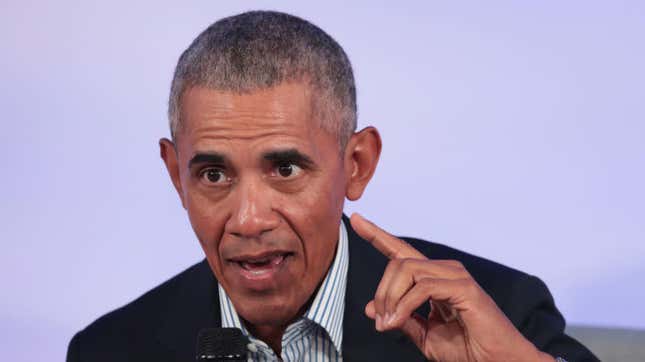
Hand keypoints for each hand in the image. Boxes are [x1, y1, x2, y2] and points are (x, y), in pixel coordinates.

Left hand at [350, 213, 554, 361]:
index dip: (377, 235)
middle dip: (381, 292)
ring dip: (390, 299)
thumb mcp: (424, 335)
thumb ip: (400, 318)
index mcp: (433, 278)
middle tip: (380, 322)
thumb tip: (370, 307)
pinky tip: (398, 321)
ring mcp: (456, 275)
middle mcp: (444, 270)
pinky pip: (422, 288)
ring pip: (407, 270)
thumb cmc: (468, 349)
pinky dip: (404, 305)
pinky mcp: (464, 287)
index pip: (400, 251)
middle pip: (398, 263)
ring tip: (387, 323)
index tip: (356, 220)